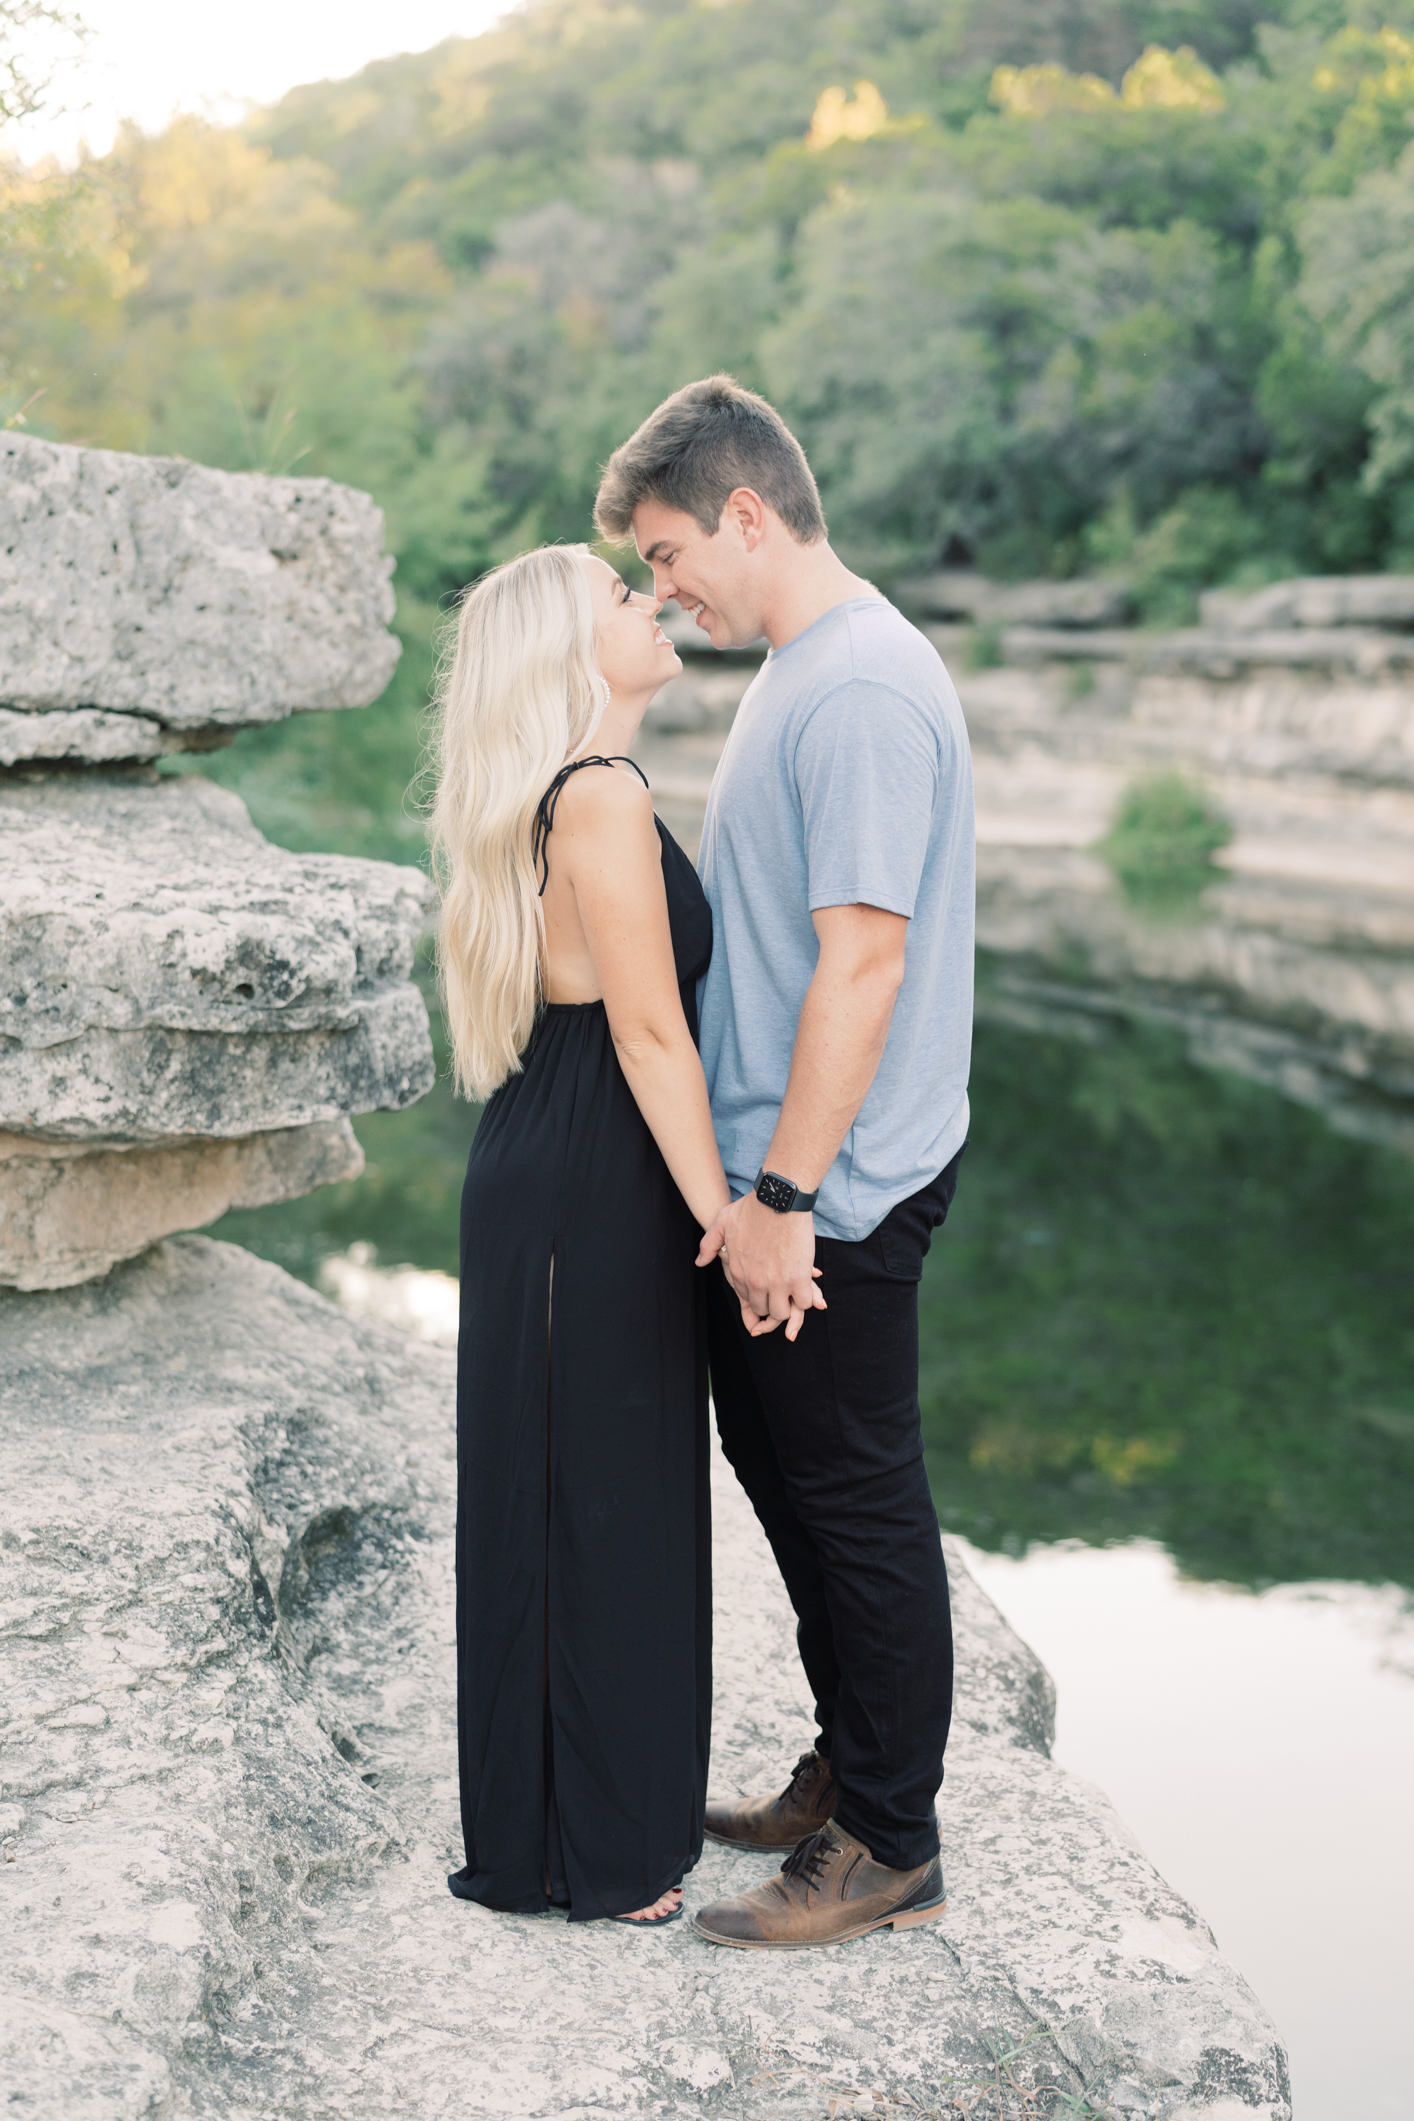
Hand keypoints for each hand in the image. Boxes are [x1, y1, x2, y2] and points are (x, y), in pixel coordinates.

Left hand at [697, 1192, 826, 1342]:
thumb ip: (708, 1245)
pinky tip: (805, 1285)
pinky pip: (803, 1303)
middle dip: (772, 1301)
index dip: (758, 1293)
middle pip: (764, 1309)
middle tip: (781, 1287)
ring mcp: (777, 1282)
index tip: (767, 1283)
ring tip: (793, 1288)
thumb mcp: (721, 1223)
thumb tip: (700, 1262)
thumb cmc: (752, 1208)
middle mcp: (755, 1282)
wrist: (778, 1198)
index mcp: (738, 1272)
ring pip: (782, 1311)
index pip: (747, 1298)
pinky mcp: (799, 1278)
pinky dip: (805, 1298)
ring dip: (788, 1303)